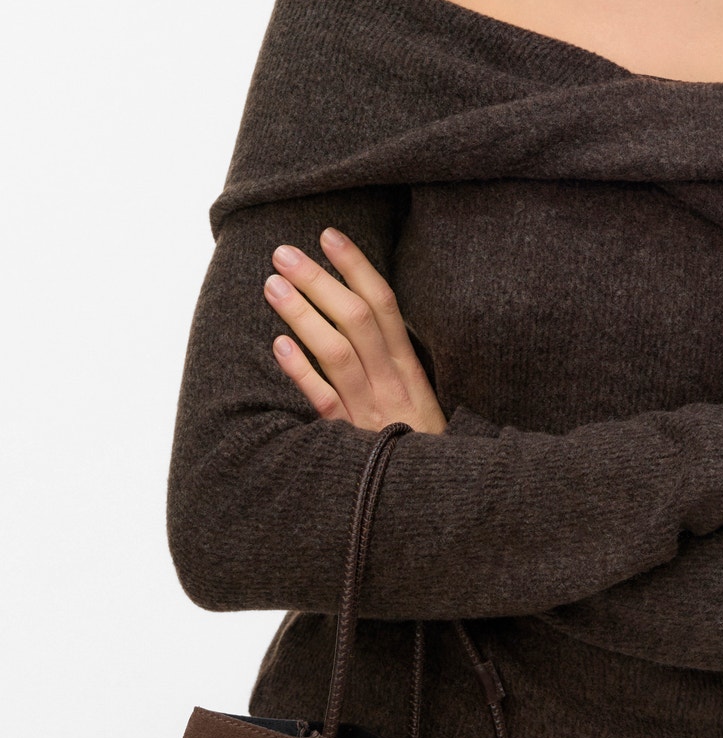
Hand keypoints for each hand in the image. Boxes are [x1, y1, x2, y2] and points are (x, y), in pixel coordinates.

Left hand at [263, 227, 447, 432]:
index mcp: (409, 368)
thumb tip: (357, 316)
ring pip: (338, 353)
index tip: (329, 235)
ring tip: (273, 285)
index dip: (356, 267)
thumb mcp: (416, 399)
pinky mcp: (350, 440)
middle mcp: (391, 383)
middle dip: (321, 281)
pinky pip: (325, 402)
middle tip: (283, 252)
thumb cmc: (418, 447)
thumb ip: (390, 362)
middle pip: (357, 319)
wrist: (435, 502)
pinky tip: (278, 346)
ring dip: (304, 315)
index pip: (385, 304)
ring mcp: (370, 410)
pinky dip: (303, 373)